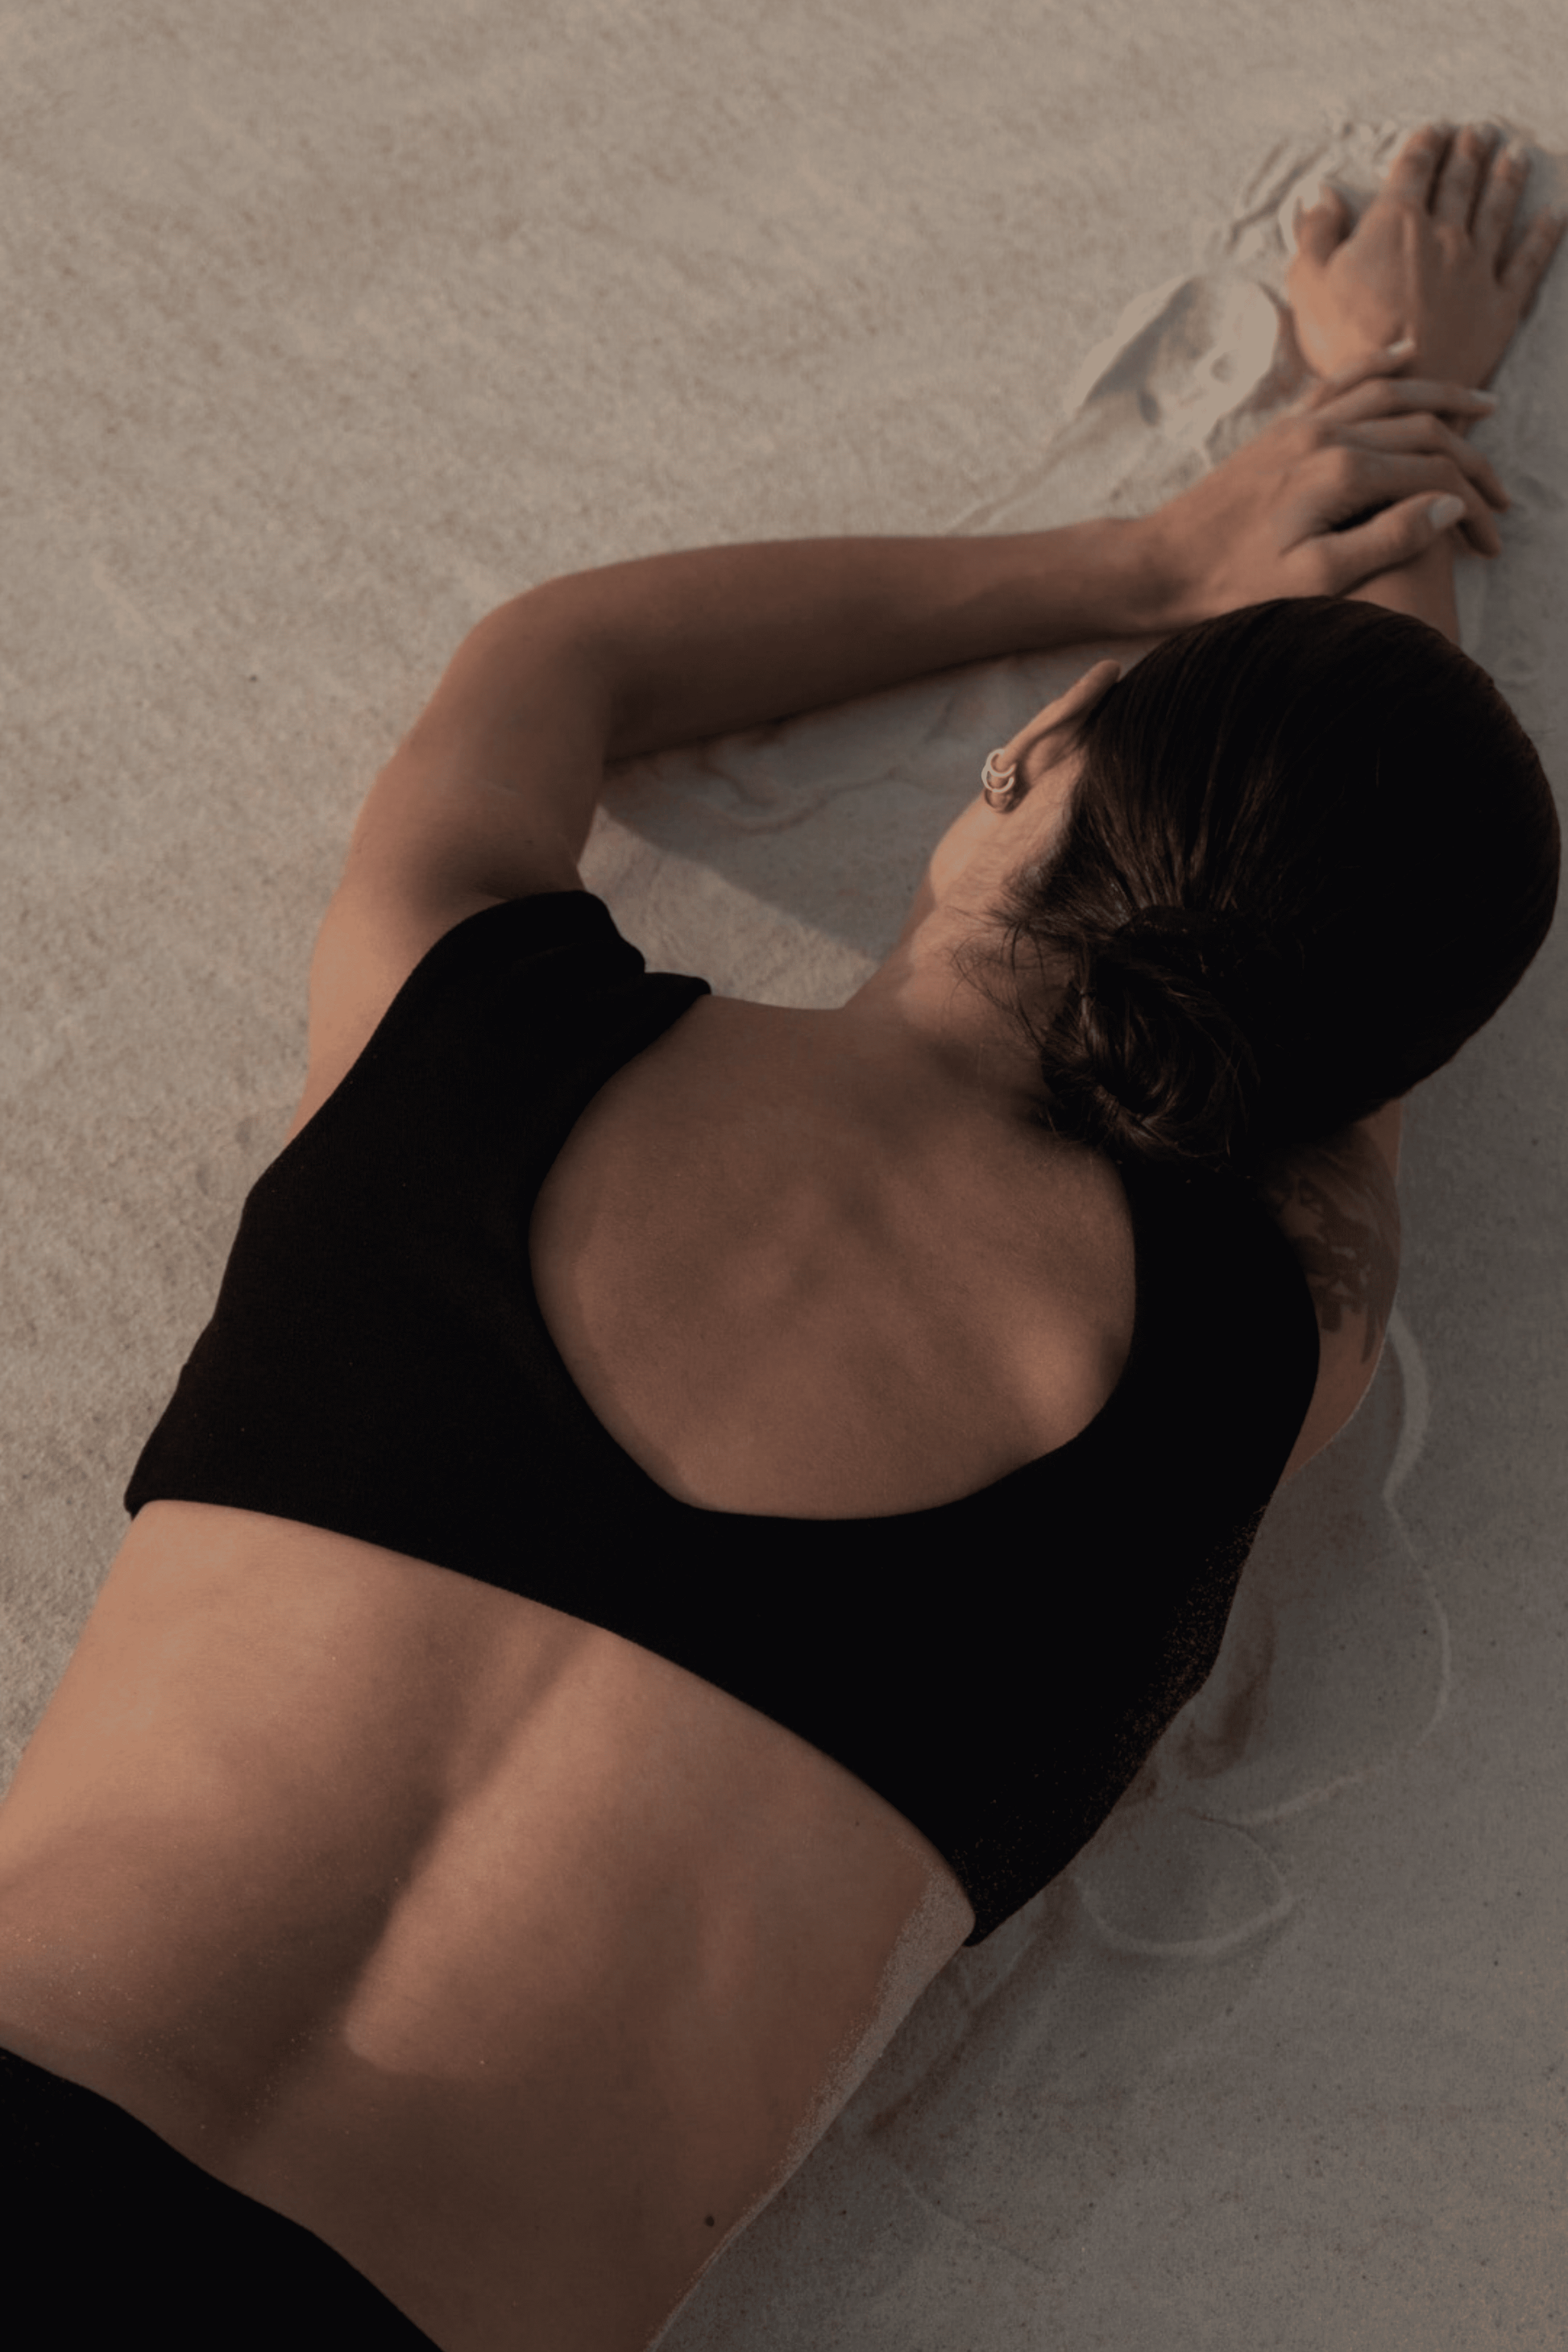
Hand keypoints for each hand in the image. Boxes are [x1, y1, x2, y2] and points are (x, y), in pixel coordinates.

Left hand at [1142, 343, 1506, 626]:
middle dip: (1471, 460)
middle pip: (1422, 431)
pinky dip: (1380, 364)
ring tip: (1483, 409)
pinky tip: (1406, 353)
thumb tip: (1446, 505)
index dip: (1471, 508)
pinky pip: (1342, 380)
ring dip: (1441, 397)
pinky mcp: (1283, 427)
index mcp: (1341, 475)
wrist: (1161, 563)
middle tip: (1502, 493)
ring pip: (1390, 392)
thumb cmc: (1232, 584)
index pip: (1432, 477)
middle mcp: (1326, 435)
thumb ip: (1384, 540)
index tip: (1491, 540)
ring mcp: (1302, 424)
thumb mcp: (1314, 579)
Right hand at [1287, 121, 1565, 387]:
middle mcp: (1443, 234)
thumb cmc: (1343, 341)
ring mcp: (1476, 268)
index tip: (1434, 130)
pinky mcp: (1500, 304)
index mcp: (1395, 223)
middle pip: (1460, 182)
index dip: (1424, 145)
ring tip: (1515, 155)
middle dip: (1470, 153)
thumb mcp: (1307, 284)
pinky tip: (1555, 215)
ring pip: (1497, 210)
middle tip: (1480, 131)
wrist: (1397, 390)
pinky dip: (1544, 235)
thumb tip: (1322, 194)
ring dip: (1507, 178)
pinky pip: (1529, 261)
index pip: (1414, 169)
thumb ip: (1315, 233)